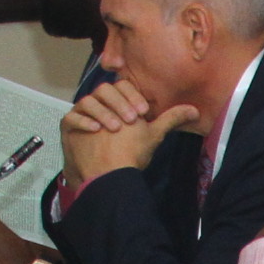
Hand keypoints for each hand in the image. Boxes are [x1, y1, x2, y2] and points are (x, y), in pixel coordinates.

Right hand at [62, 75, 198, 186]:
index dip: (132, 95)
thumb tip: (195, 111)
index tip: (142, 113)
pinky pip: (71, 117)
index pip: (121, 86)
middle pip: (104, 90)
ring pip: (87, 101)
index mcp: (116, 102)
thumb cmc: (127, 154)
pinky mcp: (68, 126)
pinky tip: (94, 129)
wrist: (104, 176)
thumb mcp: (153, 135)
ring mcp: (82, 114)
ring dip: (102, 112)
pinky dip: (83, 120)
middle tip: (130, 121)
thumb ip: (171, 119)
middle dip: (118, 103)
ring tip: (114, 128)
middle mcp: (98, 104)